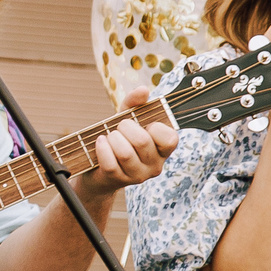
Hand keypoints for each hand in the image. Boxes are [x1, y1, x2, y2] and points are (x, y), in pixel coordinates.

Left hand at [75, 85, 176, 201]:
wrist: (100, 168)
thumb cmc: (120, 139)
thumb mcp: (128, 118)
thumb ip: (135, 103)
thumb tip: (143, 90)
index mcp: (164, 149)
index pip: (170, 139)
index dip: (154, 127)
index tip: (144, 124)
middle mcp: (155, 165)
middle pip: (142, 141)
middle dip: (125, 127)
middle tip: (120, 128)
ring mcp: (138, 175)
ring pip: (125, 153)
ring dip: (112, 138)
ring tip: (109, 136)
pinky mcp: (119, 180)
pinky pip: (110, 163)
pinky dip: (102, 148)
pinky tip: (101, 142)